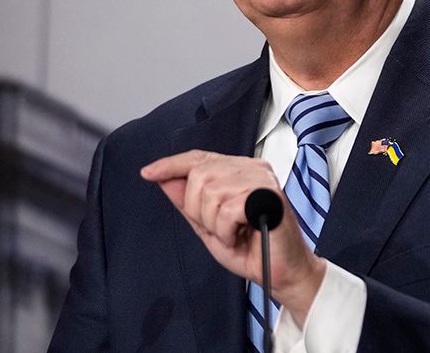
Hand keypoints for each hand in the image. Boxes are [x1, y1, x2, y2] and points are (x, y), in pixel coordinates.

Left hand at [140, 150, 325, 320]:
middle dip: (198, 211)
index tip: (148, 173)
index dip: (172, 164)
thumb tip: (165, 180)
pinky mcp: (269, 195)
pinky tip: (241, 236)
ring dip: (215, 224)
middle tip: (219, 228)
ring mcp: (262, 180)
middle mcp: (252, 169)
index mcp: (240, 171)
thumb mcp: (208, 226)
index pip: (200, 158)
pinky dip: (227, 231)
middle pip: (200, 176)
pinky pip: (227, 210)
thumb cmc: (251, 248)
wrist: (281, 272)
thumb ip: (188, 203)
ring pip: (211, 193)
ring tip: (234, 233)